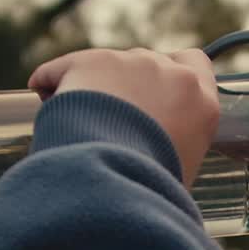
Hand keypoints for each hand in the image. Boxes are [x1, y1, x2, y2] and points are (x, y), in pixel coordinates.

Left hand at [28, 47, 219, 187]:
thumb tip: (159, 151)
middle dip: (131, 85)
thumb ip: (178, 143)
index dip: (173, 75)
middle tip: (114, 120)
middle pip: (148, 63)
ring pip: (107, 66)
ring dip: (95, 86)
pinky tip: (48, 102)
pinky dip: (52, 83)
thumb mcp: (181, 169)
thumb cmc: (151, 189)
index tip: (157, 95)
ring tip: (80, 122)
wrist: (117, 179)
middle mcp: (171, 74)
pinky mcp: (90, 60)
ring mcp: (131, 63)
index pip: (195, 63)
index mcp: (200, 102)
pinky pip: (60, 70)